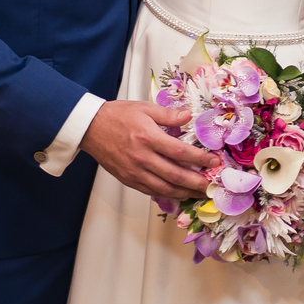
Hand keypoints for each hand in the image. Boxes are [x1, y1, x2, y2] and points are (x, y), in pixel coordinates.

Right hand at [80, 100, 211, 198]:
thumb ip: (168, 114)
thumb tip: (189, 116)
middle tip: (212, 184)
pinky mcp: (128, 179)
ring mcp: (135, 171)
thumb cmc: (117, 115)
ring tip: (200, 193)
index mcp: (148, 137)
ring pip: (165, 188)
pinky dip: (167, 195)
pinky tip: (178, 194)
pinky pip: (151, 191)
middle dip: (197, 182)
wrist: (91, 127)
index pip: (180, 152)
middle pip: (175, 175)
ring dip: (185, 192)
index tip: (213, 161)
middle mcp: (142, 157)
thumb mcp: (144, 108)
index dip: (199, 159)